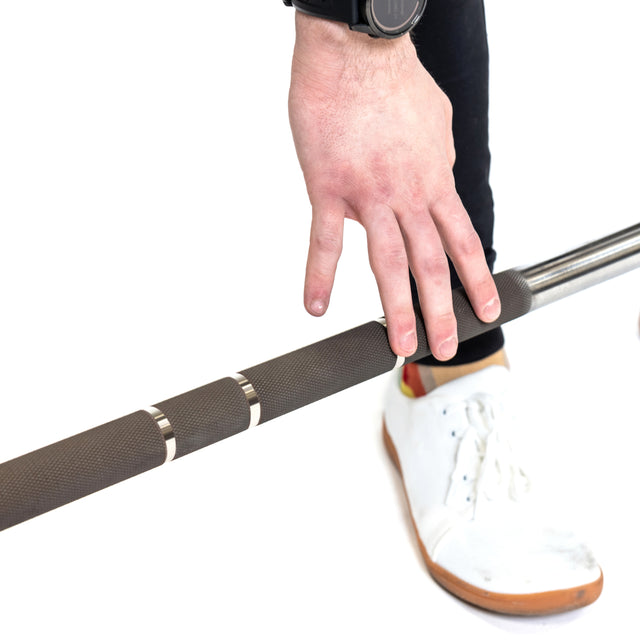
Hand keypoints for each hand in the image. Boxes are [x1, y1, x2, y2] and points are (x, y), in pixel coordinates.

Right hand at [288, 14, 500, 359]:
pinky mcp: (330, 189)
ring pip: (387, 262)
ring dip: (396, 307)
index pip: (462, 241)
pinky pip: (326, 240)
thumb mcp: (436, 125)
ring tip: (399, 344)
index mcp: (433, 181)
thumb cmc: (393, 83)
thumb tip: (438, 181)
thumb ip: (438, 163)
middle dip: (441, 311)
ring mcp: (370, 196)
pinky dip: (319, 275)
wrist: (357, 52)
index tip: (485, 309)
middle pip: (430, 264)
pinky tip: (316, 304)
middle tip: (444, 346)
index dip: (476, 280)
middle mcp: (408, 195)